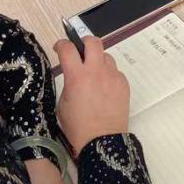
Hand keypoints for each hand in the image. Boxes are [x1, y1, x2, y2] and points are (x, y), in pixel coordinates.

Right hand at [55, 36, 129, 157]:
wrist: (103, 142)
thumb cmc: (77, 127)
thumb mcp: (63, 104)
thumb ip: (68, 84)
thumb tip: (72, 75)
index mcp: (77, 76)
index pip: (68, 48)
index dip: (61, 44)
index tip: (59, 48)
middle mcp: (96, 71)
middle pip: (93, 42)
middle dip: (84, 42)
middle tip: (80, 51)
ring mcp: (113, 76)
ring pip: (106, 56)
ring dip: (97, 60)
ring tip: (94, 75)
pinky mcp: (123, 83)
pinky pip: (115, 71)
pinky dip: (108, 75)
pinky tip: (104, 89)